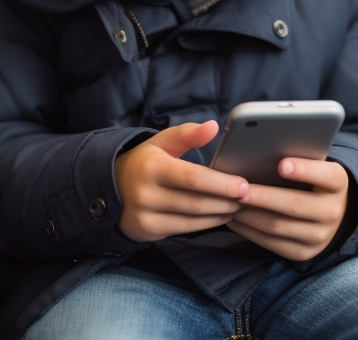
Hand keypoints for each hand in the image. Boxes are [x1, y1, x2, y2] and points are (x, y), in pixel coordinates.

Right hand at [114, 121, 248, 241]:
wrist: (109, 188)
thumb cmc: (144, 162)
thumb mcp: (161, 142)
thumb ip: (187, 134)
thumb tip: (213, 126)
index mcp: (152, 166)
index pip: (193, 178)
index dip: (221, 184)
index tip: (243, 184)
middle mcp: (146, 192)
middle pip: (197, 201)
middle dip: (226, 201)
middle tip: (247, 197)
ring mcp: (145, 215)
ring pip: (193, 218)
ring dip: (221, 214)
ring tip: (238, 207)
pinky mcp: (147, 231)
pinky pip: (184, 229)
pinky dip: (207, 224)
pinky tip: (221, 216)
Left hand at [227, 158, 350, 260]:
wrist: (331, 213)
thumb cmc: (312, 181)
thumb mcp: (314, 167)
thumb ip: (296, 161)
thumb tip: (261, 153)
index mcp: (338, 183)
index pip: (327, 175)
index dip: (304, 170)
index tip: (281, 164)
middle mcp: (333, 211)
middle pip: (295, 205)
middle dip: (264, 197)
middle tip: (240, 191)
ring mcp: (320, 235)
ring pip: (279, 226)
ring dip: (251, 216)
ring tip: (231, 204)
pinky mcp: (304, 252)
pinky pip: (272, 244)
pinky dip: (250, 232)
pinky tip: (235, 220)